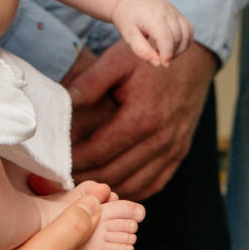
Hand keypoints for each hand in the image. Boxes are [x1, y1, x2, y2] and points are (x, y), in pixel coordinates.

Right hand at [0, 192, 105, 249]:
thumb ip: (71, 228)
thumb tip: (98, 202)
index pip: (104, 245)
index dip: (105, 218)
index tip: (98, 191)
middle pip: (83, 247)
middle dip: (82, 219)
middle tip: (75, 190)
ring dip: (61, 226)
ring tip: (53, 201)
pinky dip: (43, 236)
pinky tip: (30, 225)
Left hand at [65, 41, 217, 200]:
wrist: (193, 61)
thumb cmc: (151, 59)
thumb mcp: (118, 61)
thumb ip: (89, 83)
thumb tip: (62, 102)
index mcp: (141, 118)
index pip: (98, 151)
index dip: (74, 160)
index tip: (55, 162)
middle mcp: (160, 140)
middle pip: (113, 172)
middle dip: (85, 178)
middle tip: (62, 179)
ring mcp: (173, 150)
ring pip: (133, 184)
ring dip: (106, 188)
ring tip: (82, 185)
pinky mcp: (179, 153)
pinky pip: (153, 184)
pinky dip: (131, 190)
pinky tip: (113, 187)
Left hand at [109, 0, 193, 66]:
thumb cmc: (126, 18)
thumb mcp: (128, 35)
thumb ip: (141, 50)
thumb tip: (158, 63)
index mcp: (151, 16)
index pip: (166, 37)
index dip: (167, 54)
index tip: (162, 63)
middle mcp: (166, 11)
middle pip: (178, 37)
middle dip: (172, 53)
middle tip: (161, 59)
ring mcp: (173, 10)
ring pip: (187, 33)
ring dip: (181, 48)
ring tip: (167, 53)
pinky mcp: (177, 12)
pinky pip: (188, 28)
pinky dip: (186, 40)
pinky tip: (174, 46)